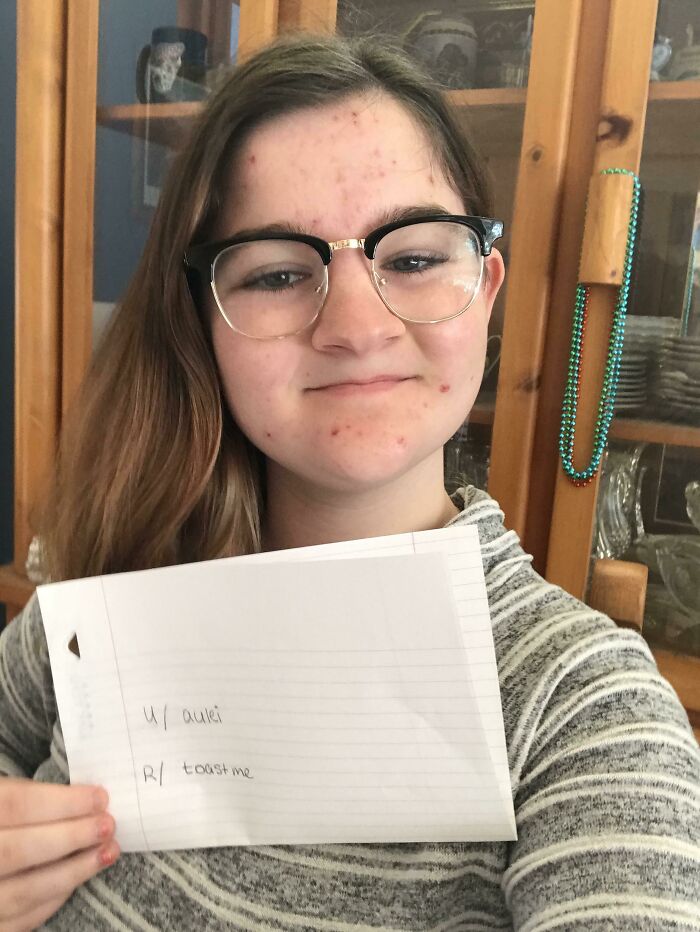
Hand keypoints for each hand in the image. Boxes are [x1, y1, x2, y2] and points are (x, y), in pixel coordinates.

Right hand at [0, 779, 118, 930]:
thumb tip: (88, 799)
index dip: (61, 802)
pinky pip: (22, 918)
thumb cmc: (2, 820)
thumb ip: (33, 798)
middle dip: (71, 837)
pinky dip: (56, 897)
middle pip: (18, 850)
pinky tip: (80, 876)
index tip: (100, 798)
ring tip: (108, 851)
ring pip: (24, 890)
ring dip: (74, 870)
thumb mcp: (4, 795)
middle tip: (108, 826)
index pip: (16, 805)